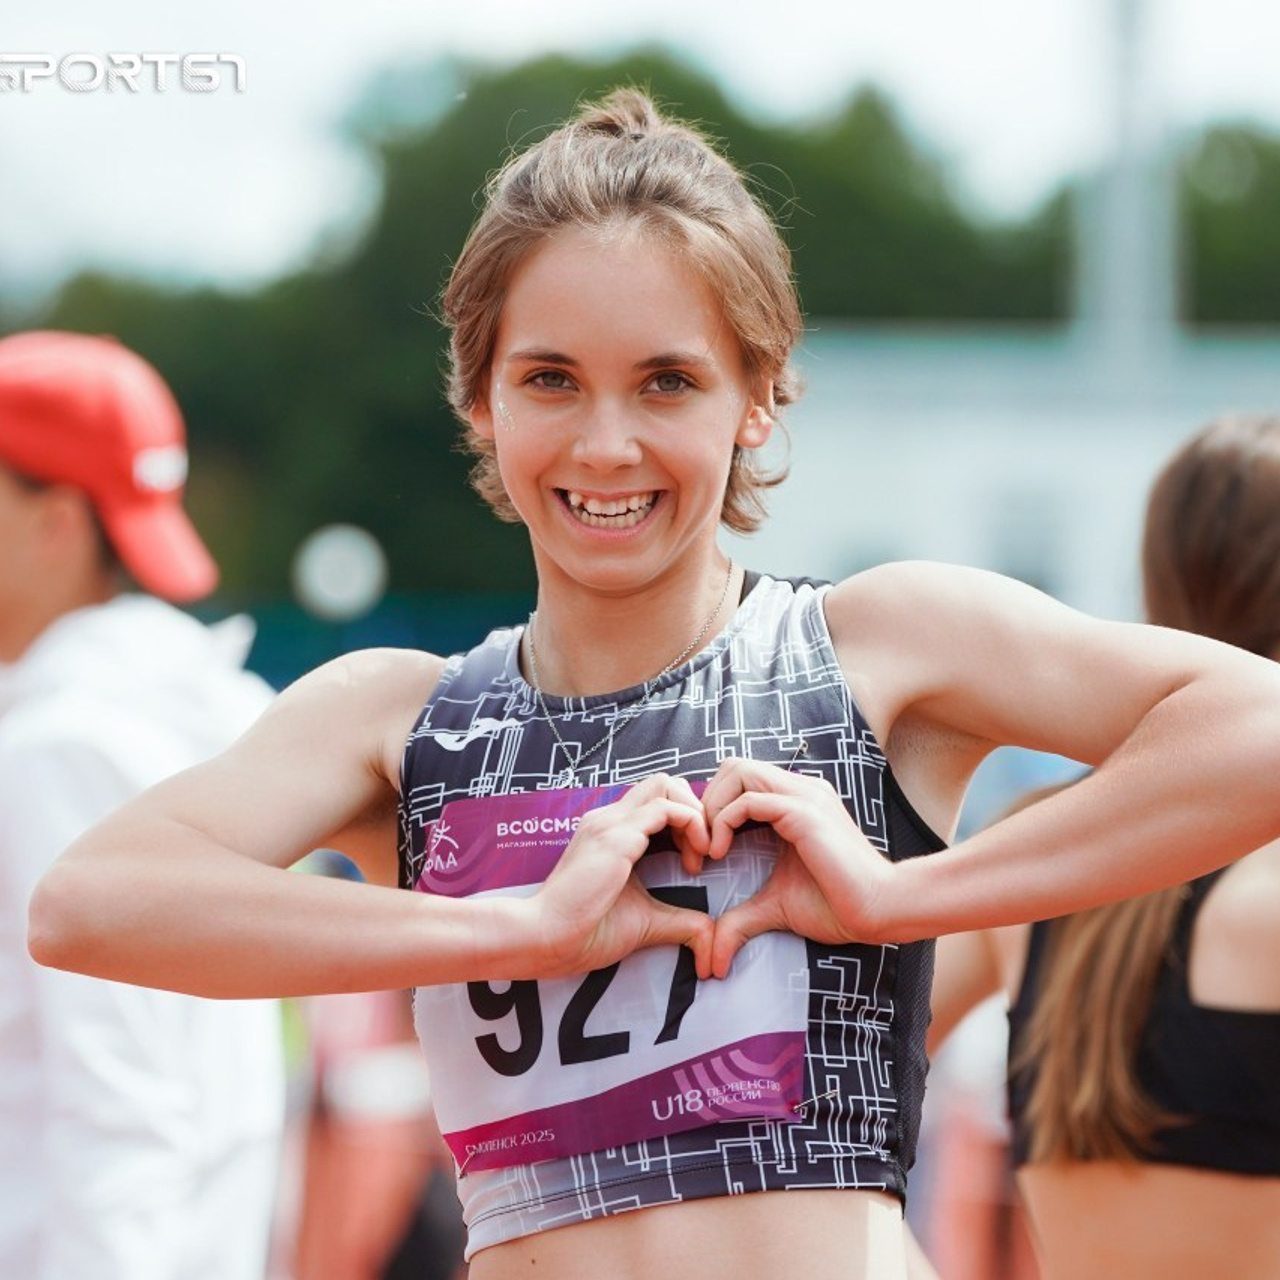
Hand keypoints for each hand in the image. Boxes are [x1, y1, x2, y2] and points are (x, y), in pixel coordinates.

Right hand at [529, 773, 714, 978]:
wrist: (546, 938)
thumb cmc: (586, 932)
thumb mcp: (644, 920)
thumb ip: (678, 920)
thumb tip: (709, 932)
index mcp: (610, 833)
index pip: (655, 800)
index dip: (685, 821)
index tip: (695, 859)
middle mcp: (609, 819)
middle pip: (663, 783)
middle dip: (695, 808)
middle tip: (704, 850)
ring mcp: (611, 823)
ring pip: (666, 785)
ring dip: (696, 813)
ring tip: (703, 853)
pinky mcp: (617, 837)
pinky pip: (666, 808)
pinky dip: (693, 824)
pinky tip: (696, 858)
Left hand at [700, 758, 893, 976]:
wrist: (879, 911)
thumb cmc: (836, 906)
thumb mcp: (774, 906)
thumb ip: (740, 920)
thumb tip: (713, 959)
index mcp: (794, 801)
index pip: (739, 779)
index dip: (712, 806)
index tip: (702, 849)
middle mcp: (799, 789)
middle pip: (734, 765)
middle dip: (707, 800)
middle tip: (699, 844)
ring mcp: (803, 796)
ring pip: (738, 771)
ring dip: (711, 807)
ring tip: (708, 848)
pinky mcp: (804, 813)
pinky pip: (749, 800)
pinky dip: (723, 821)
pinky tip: (719, 853)